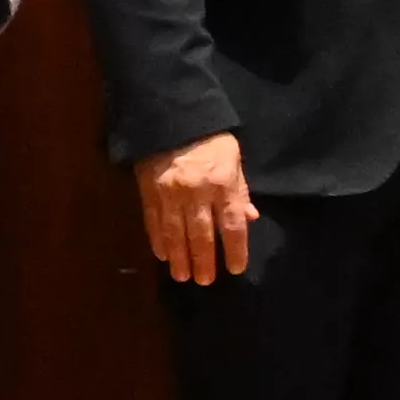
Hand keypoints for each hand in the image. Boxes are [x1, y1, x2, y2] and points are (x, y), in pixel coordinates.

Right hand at [135, 132, 260, 285]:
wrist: (171, 117)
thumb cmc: (210, 139)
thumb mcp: (234, 158)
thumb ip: (240, 190)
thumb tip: (250, 218)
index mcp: (223, 183)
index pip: (232, 224)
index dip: (235, 249)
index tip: (236, 268)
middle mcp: (197, 192)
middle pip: (202, 235)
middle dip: (204, 261)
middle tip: (206, 282)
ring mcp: (170, 194)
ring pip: (175, 234)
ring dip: (179, 258)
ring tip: (183, 276)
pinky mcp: (149, 192)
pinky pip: (153, 222)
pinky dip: (158, 241)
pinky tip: (162, 255)